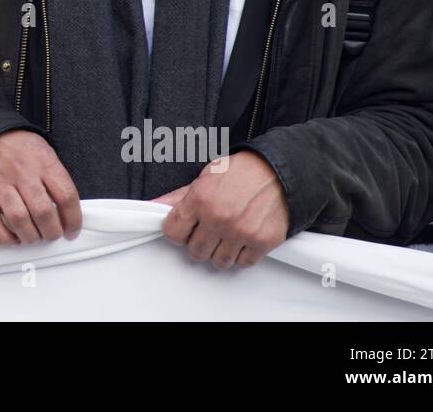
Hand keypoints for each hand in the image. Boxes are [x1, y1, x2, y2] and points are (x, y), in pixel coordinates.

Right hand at [0, 129, 81, 244]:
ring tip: (34, 237)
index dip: (74, 220)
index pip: (66, 196)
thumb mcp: (47, 155)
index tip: (72, 230)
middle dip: (52, 232)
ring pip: (18, 220)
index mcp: (43, 163)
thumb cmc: (22, 150)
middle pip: (43, 212)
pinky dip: (4, 237)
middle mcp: (22, 173)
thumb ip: (57, 182)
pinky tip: (13, 238)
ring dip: (31, 237)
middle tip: (52, 235)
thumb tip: (67, 215)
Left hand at [153, 150, 289, 268]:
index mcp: (200, 199)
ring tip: (226, 236)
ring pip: (219, 261)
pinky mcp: (262, 241)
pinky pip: (243, 263)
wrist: (279, 170)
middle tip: (208, 232)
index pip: (173, 233)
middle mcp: (219, 217)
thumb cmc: (242, 171)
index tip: (185, 229)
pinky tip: (242, 240)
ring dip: (220, 252)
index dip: (177, 232)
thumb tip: (153, 207)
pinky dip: (242, 255)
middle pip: (195, 252)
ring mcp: (241, 232)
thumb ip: (179, 197)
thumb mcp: (205, 177)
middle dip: (199, 243)